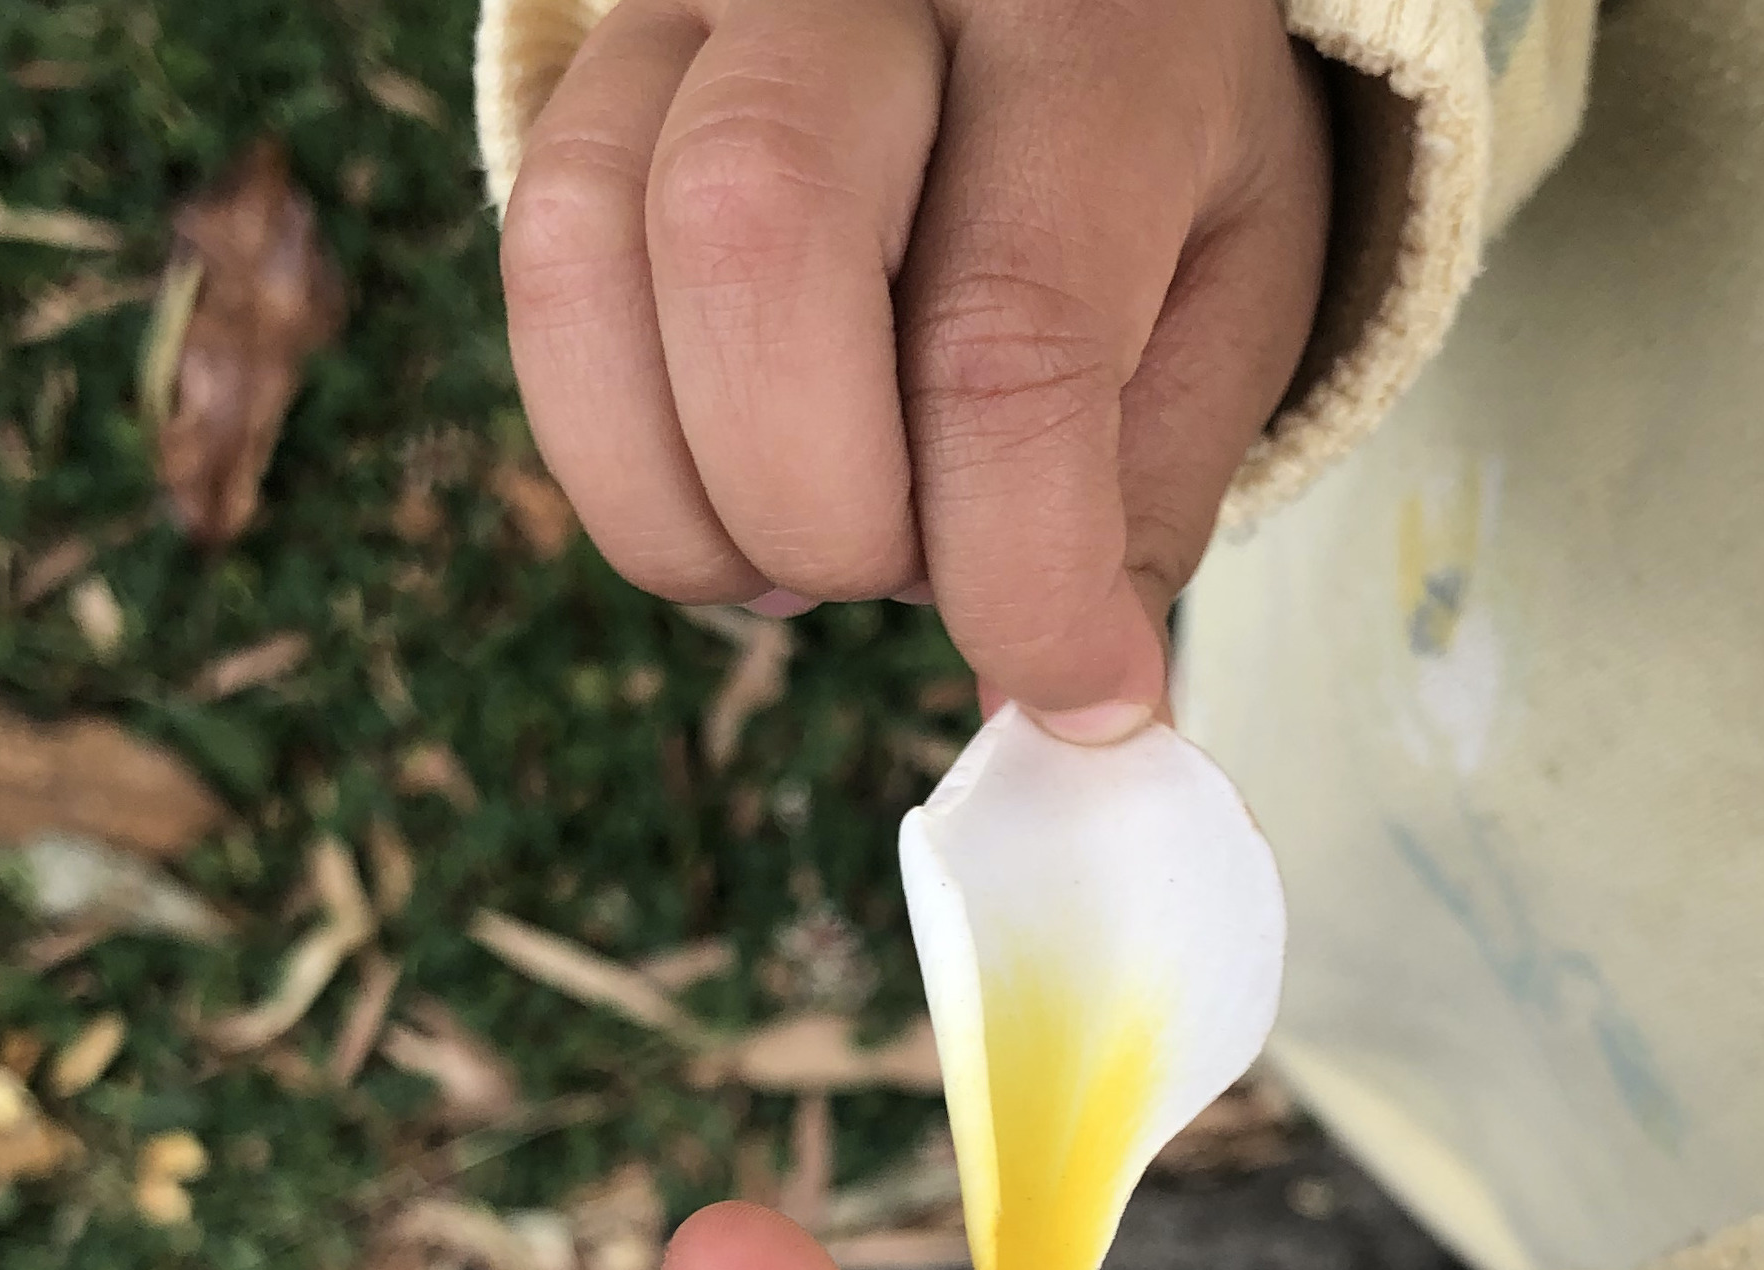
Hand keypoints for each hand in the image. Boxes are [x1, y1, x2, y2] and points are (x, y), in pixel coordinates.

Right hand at [499, 0, 1333, 727]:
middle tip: (904, 572)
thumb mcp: (1225, 301)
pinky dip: (618, 453)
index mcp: (1086, 27)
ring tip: (809, 546)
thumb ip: (1140, 499)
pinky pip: (539, 273)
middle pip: (754, 245)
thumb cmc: (1153, 154)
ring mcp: (701, 1)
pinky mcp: (595, 66)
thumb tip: (1052, 705)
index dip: (1014, 571)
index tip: (1070, 688)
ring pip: (592, 258)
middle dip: (821, 507)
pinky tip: (729, 485)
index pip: (1001, 334)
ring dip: (693, 496)